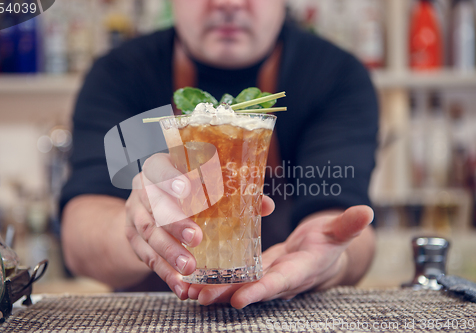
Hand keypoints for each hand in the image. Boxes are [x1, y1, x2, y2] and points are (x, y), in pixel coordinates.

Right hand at [125, 153, 275, 299]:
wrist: (147, 205)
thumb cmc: (184, 190)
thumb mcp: (201, 183)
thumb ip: (231, 191)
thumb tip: (265, 205)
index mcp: (158, 168)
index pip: (159, 167)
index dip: (169, 177)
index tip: (186, 187)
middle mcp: (142, 190)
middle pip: (154, 205)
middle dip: (175, 222)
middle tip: (196, 238)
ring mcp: (134, 215)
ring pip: (149, 234)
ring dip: (170, 253)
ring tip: (190, 269)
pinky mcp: (133, 239)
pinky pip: (147, 258)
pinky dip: (165, 273)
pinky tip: (180, 286)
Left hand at [188, 205, 373, 308]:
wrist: (318, 256)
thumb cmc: (327, 243)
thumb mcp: (336, 233)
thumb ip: (347, 226)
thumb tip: (367, 212)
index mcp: (299, 271)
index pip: (279, 282)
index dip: (260, 291)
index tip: (239, 299)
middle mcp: (279, 280)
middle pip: (251, 289)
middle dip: (226, 295)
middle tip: (201, 297)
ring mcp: (264, 278)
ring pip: (237, 286)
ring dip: (213, 291)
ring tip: (187, 292)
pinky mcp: (254, 272)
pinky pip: (233, 278)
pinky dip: (213, 281)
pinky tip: (191, 282)